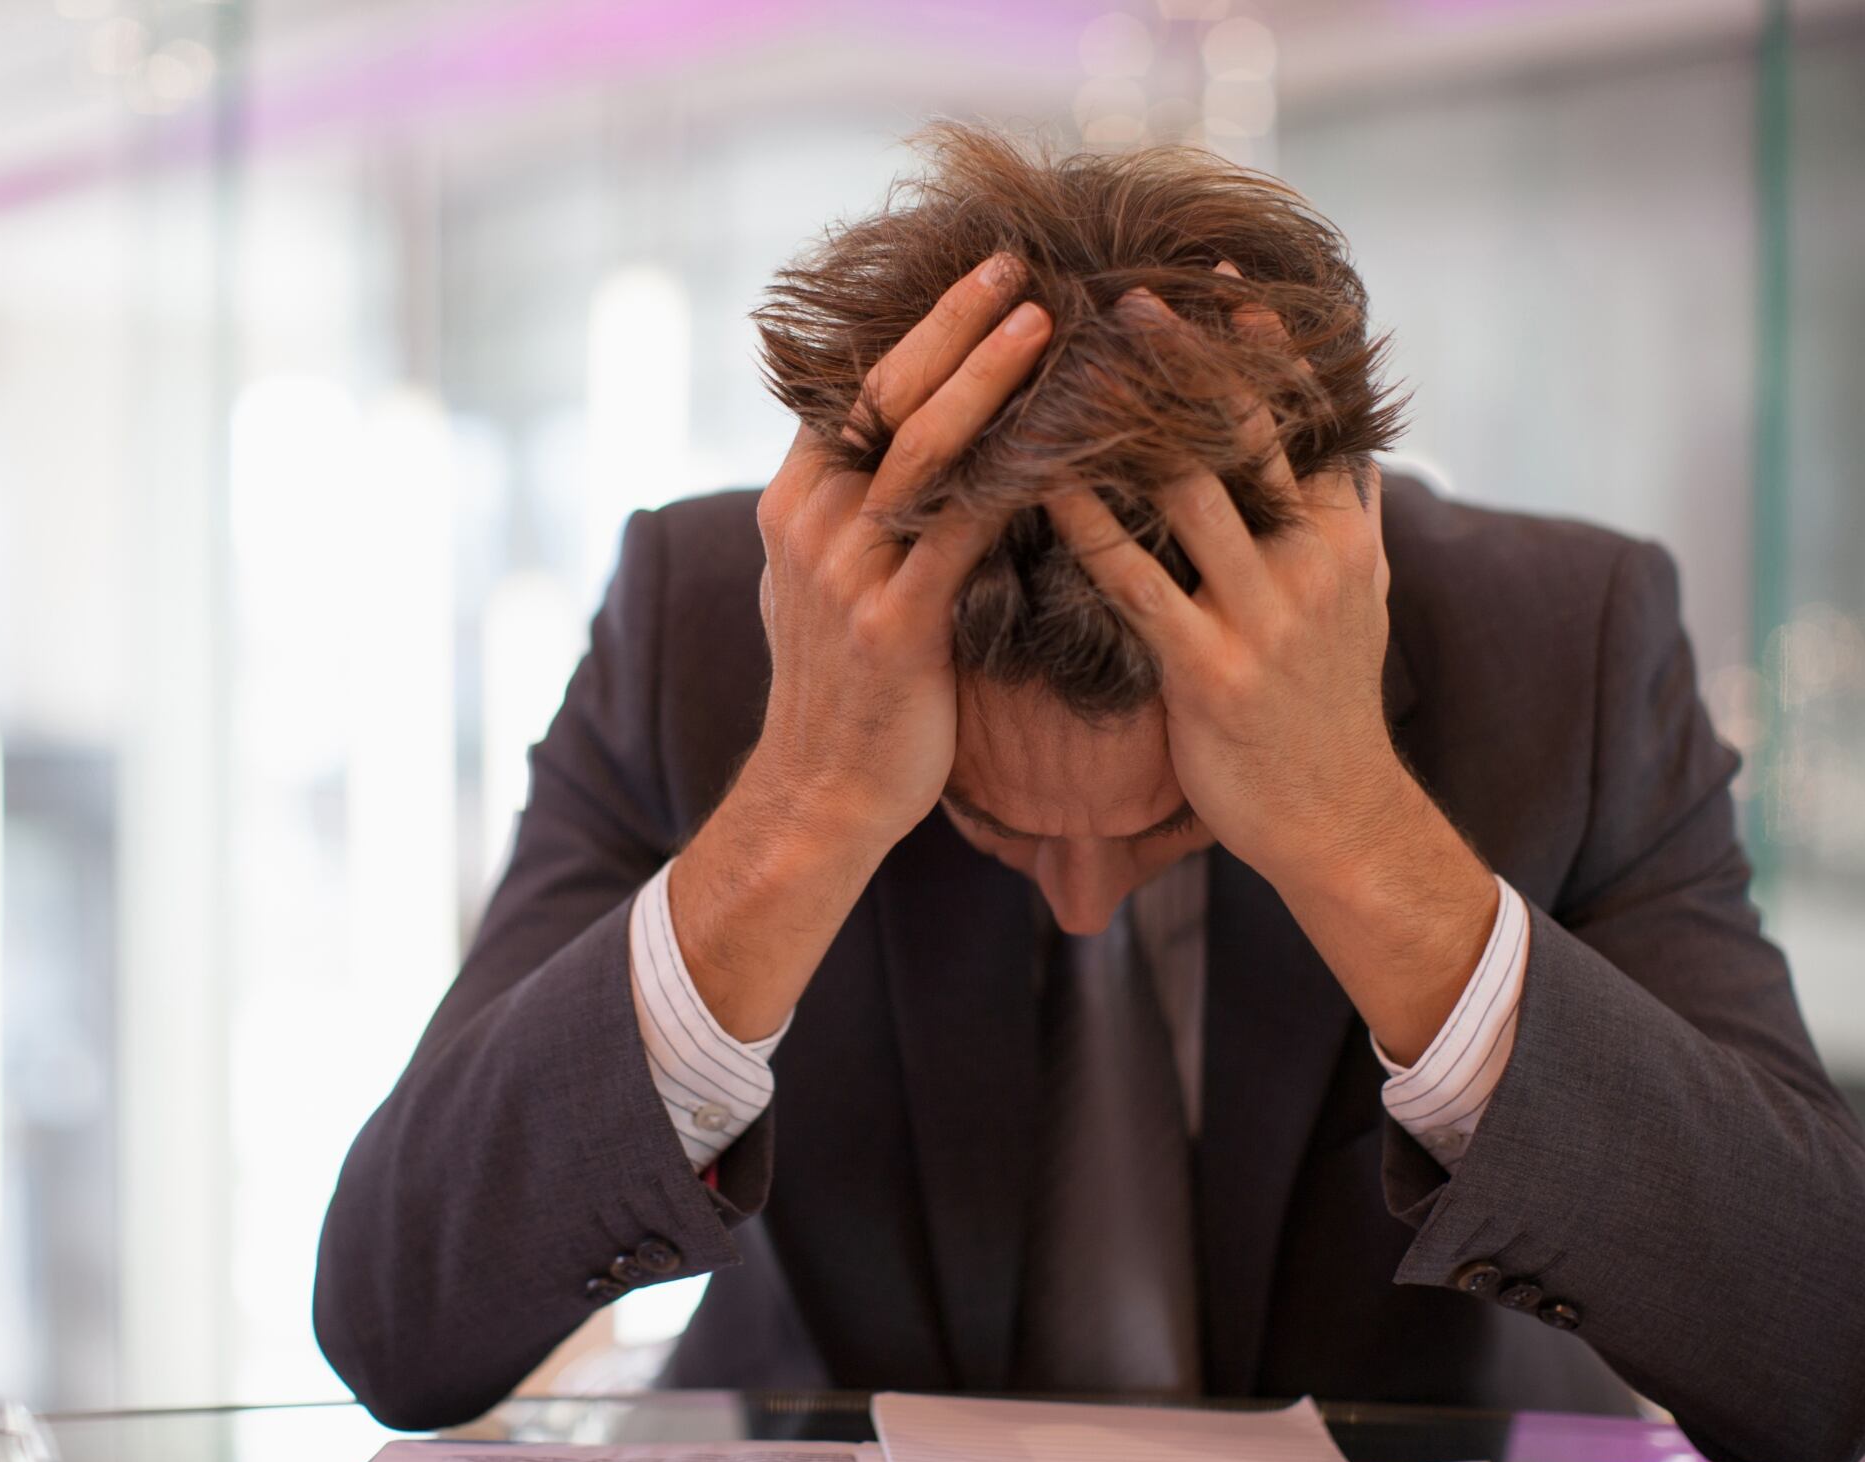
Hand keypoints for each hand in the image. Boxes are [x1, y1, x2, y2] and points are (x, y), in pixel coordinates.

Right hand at [744, 253, 1052, 854]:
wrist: (824, 793)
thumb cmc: (847, 686)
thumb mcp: (822, 582)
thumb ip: (852, 511)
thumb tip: (894, 447)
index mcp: (794, 503)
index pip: (856, 388)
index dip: (921, 326)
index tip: (983, 272)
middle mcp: (811, 525)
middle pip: (884, 396)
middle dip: (953, 324)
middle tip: (1018, 265)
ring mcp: (848, 574)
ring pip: (921, 450)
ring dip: (987, 379)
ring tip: (1044, 322)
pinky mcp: (895, 625)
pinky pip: (963, 530)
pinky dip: (1017, 478)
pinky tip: (1070, 442)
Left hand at [1044, 286, 1496, 1060]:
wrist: (1333, 818)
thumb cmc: (1328, 705)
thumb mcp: (1361, 600)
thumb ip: (1349, 519)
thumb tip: (1347, 444)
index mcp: (1342, 534)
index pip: (1304, 416)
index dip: (1261, 345)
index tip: (1218, 275)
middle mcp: (1309, 561)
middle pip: (1244, 435)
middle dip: (1188, 360)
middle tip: (1126, 292)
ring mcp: (1262, 615)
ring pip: (1188, 492)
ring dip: (1126, 425)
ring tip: (1072, 365)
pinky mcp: (1208, 670)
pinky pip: (1135, 582)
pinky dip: (1087, 526)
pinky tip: (1041, 483)